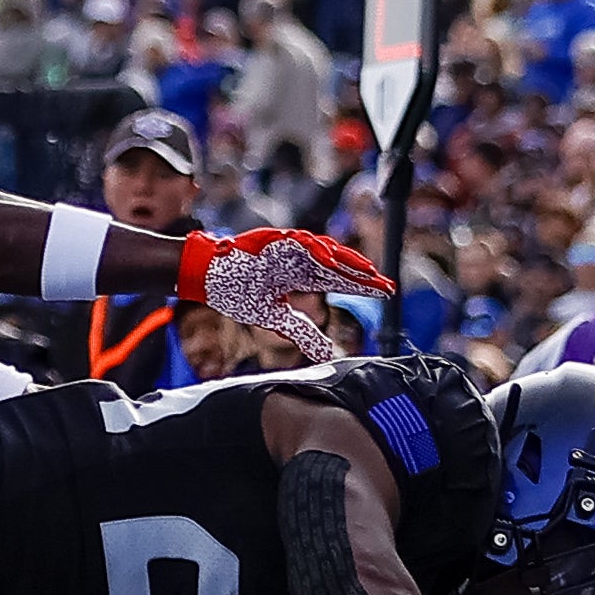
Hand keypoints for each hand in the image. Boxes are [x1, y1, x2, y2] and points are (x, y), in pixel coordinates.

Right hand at [178, 229, 391, 362]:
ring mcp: (287, 249)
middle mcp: (299, 261)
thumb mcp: (275, 319)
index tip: (385, 293)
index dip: (361, 287)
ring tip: (367, 272)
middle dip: (362, 276)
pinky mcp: (273, 241)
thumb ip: (301, 332)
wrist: (207, 278)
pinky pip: (298, 243)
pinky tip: (332, 261)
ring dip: (345, 261)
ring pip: (324, 252)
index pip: (338, 281)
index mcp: (301, 276)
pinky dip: (315, 250)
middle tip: (387, 286)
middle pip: (338, 267)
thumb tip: (326, 353)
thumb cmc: (237, 292)